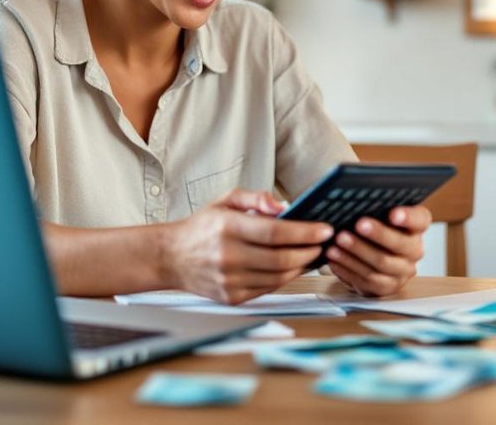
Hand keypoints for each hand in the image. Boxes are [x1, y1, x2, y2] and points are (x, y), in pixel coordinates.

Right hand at [163, 189, 332, 304]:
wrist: (171, 257)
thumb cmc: (202, 227)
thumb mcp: (225, 201)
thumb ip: (256, 198)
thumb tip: (284, 206)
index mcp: (227, 228)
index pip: (275, 232)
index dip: (305, 232)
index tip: (324, 229)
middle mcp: (228, 256)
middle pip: (282, 258)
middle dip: (309, 251)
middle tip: (324, 243)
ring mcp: (229, 280)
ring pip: (279, 277)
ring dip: (301, 266)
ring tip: (312, 254)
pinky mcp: (232, 297)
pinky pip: (268, 289)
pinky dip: (285, 278)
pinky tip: (293, 267)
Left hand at [326, 205, 430, 296]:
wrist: (372, 260)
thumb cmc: (373, 230)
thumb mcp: (378, 216)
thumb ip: (375, 208)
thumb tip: (355, 198)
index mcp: (416, 227)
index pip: (420, 219)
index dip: (408, 217)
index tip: (393, 213)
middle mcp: (414, 250)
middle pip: (400, 244)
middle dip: (378, 234)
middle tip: (358, 224)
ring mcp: (403, 271)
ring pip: (382, 263)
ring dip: (357, 251)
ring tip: (339, 240)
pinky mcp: (387, 287)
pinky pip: (368, 280)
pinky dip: (348, 269)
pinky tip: (334, 259)